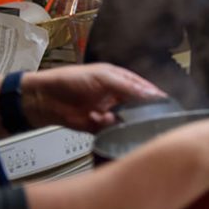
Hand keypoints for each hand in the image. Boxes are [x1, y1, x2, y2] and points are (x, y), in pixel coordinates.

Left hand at [21, 63, 165, 131]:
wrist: (44, 99)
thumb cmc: (70, 80)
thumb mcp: (103, 77)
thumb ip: (128, 86)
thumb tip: (150, 93)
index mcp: (121, 80)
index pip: (144, 88)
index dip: (154, 95)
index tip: (165, 103)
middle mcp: (116, 96)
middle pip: (137, 106)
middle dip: (139, 111)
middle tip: (142, 116)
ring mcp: (108, 111)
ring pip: (125, 120)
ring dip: (121, 120)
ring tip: (110, 116)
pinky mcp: (98, 126)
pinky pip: (111, 130)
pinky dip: (107, 127)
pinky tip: (97, 119)